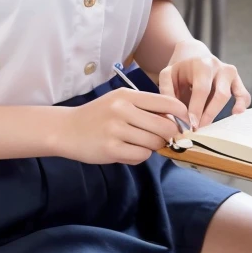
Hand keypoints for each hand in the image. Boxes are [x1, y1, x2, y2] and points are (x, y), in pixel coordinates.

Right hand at [53, 88, 191, 165]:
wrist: (67, 129)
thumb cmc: (98, 115)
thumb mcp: (120, 101)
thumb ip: (145, 107)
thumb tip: (176, 121)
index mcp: (127, 95)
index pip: (168, 102)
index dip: (182, 115)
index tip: (184, 123)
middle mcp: (122, 110)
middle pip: (165, 126)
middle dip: (169, 135)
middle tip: (163, 138)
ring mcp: (116, 130)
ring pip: (154, 143)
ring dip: (153, 147)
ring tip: (139, 143)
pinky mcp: (111, 149)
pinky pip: (141, 156)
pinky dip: (140, 156)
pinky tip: (129, 150)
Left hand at [158, 39, 250, 129]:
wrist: (192, 55)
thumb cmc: (180, 70)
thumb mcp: (167, 75)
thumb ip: (167, 91)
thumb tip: (174, 114)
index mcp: (201, 64)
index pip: (202, 89)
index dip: (197, 109)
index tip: (191, 125)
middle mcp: (218, 66)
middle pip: (220, 94)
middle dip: (209, 114)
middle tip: (198, 129)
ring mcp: (229, 72)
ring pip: (230, 95)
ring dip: (218, 113)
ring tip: (207, 126)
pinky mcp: (237, 80)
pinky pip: (244, 94)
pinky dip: (241, 105)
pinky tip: (234, 113)